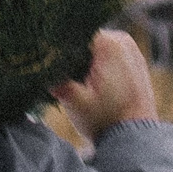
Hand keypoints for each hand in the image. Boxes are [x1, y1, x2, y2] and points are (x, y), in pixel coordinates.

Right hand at [51, 28, 156, 142]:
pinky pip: (106, 57)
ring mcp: (131, 51)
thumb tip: (37, 64)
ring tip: (78, 86)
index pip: (72, 33)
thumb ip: (54, 76)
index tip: (49, 65)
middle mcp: (123, 40)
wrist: (135, 137)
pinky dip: (95, 68)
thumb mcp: (73, 100)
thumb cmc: (105, 119)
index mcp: (109, 43)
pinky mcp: (133, 63)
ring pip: (93, 49)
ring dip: (82, 64)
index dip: (58, 49)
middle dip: (70, 58)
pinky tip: (91, 87)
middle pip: (83, 40)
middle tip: (63, 80)